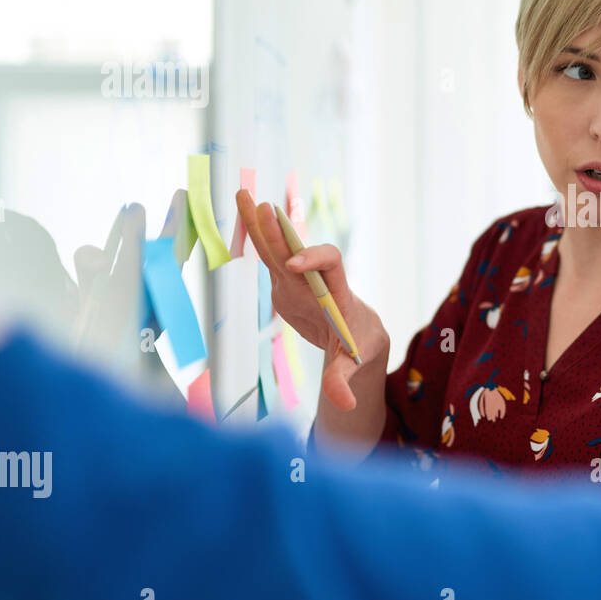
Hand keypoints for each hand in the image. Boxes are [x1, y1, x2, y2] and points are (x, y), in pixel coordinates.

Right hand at [235, 189, 388, 410]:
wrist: (355, 335)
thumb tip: (344, 405)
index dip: (313, 260)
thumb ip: (344, 380)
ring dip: (261, 225)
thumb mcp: (352, 363)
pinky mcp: (283, 284)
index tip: (292, 266)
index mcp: (337, 292)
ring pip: (278, 248)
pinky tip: (242, 212)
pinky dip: (254, 237)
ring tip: (244, 194)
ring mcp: (297, 279)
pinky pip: (267, 257)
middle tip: (262, 208)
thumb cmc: (358, 346)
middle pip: (298, 249)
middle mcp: (316, 278)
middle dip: (279, 232)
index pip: (330, 264)